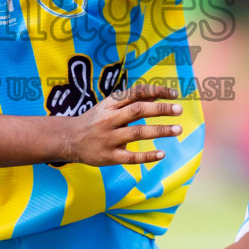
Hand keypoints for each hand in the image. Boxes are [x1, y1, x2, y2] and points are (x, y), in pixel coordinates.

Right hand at [58, 83, 182, 166]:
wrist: (69, 140)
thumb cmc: (95, 120)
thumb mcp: (110, 106)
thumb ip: (132, 101)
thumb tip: (159, 94)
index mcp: (111, 104)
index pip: (136, 93)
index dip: (156, 91)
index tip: (174, 94)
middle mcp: (110, 119)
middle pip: (138, 110)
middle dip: (160, 109)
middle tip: (179, 110)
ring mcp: (109, 138)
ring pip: (137, 132)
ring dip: (159, 131)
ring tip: (178, 129)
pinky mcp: (109, 156)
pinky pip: (131, 157)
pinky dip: (147, 156)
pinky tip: (162, 154)